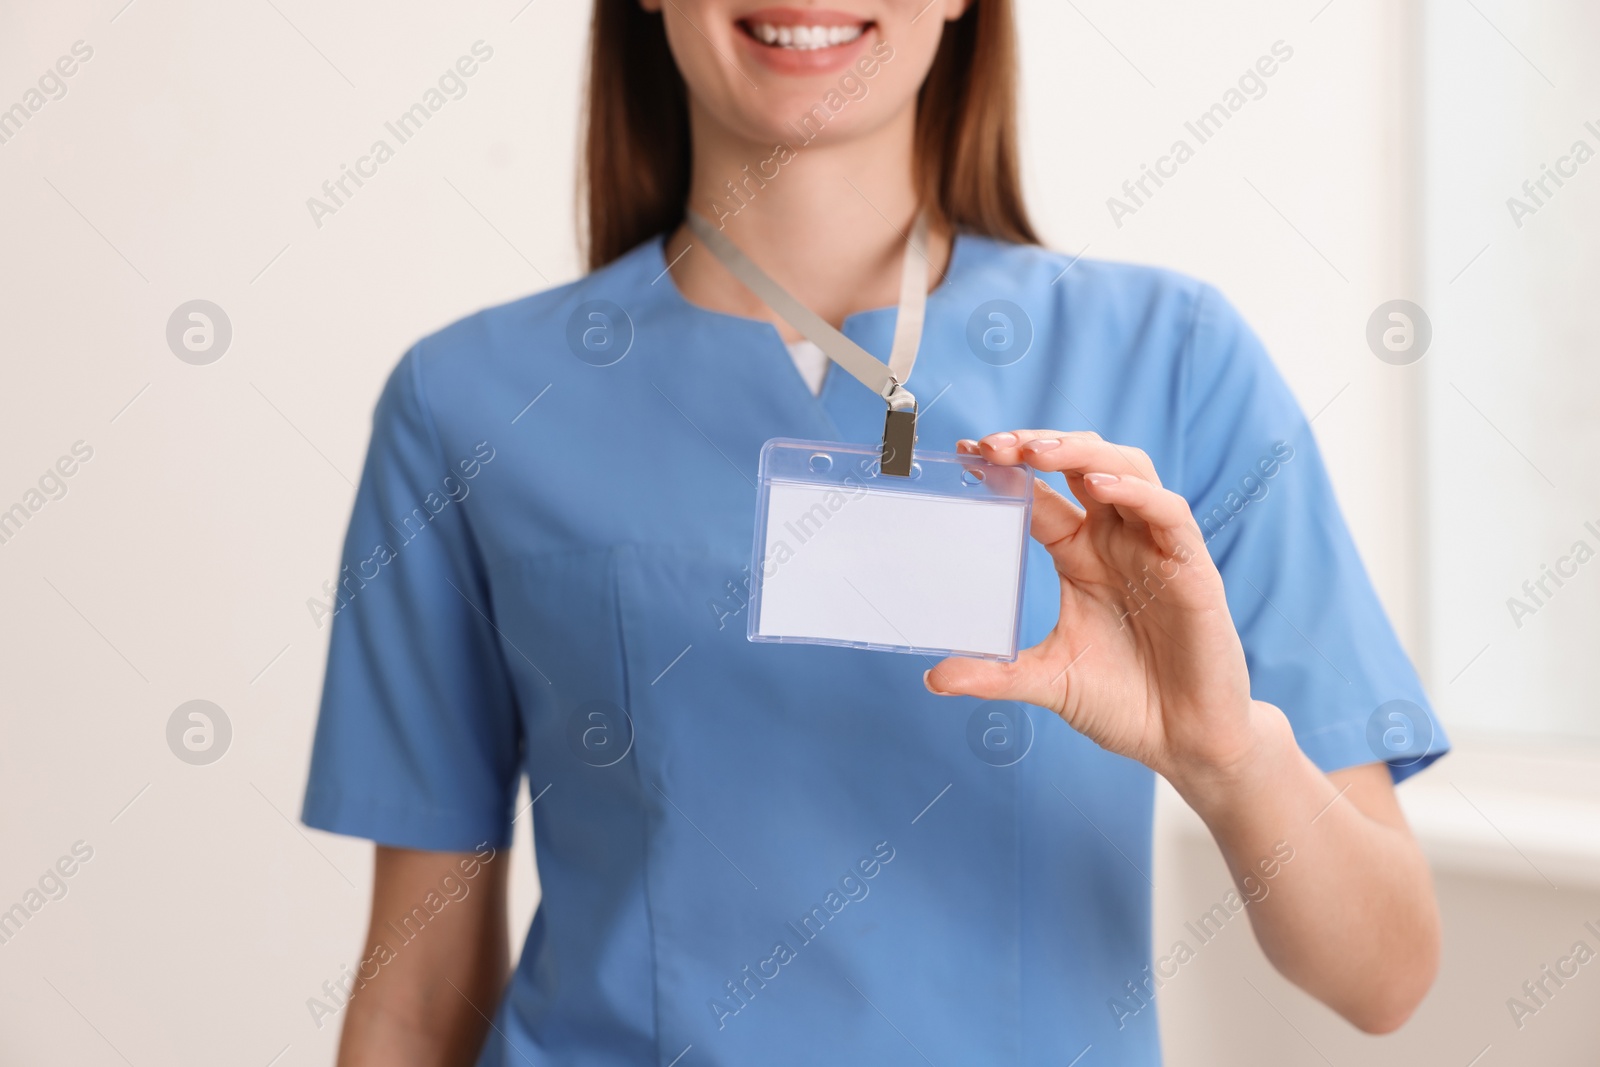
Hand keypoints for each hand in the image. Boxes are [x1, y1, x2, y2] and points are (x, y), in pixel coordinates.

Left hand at [926, 430, 1262, 787]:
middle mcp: (1117, 542)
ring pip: (1126, 471)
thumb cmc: (1125, 703)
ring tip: (1037, 452)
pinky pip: (1168, 514)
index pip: (1042, 493)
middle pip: (1081, 465)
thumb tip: (933, 678)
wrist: (1184, 741)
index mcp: (1081, 555)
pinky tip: (1100, 487)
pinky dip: (1135, 493)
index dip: (1008, 469)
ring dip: (1082, 453)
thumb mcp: (1047, 681)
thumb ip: (995, 674)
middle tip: (993, 445)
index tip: (967, 452)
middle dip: (1039, 445)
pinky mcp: (1191, 569)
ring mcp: (1155, 550)